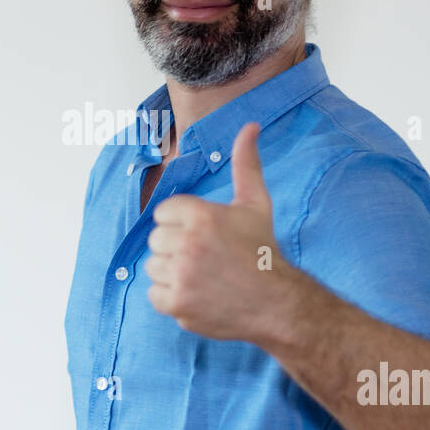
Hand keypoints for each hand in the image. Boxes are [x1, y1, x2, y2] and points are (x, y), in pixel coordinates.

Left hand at [146, 121, 295, 342]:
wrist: (277, 303)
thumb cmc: (263, 250)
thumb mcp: (256, 203)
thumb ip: (246, 163)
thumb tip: (250, 125)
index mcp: (201, 214)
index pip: (163, 213)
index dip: (182, 224)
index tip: (204, 235)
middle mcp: (188, 243)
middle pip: (155, 240)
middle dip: (175, 248)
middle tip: (205, 257)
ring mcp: (181, 276)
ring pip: (153, 267)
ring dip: (172, 273)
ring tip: (202, 276)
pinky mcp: (178, 304)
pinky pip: (154, 294)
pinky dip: (171, 298)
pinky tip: (196, 294)